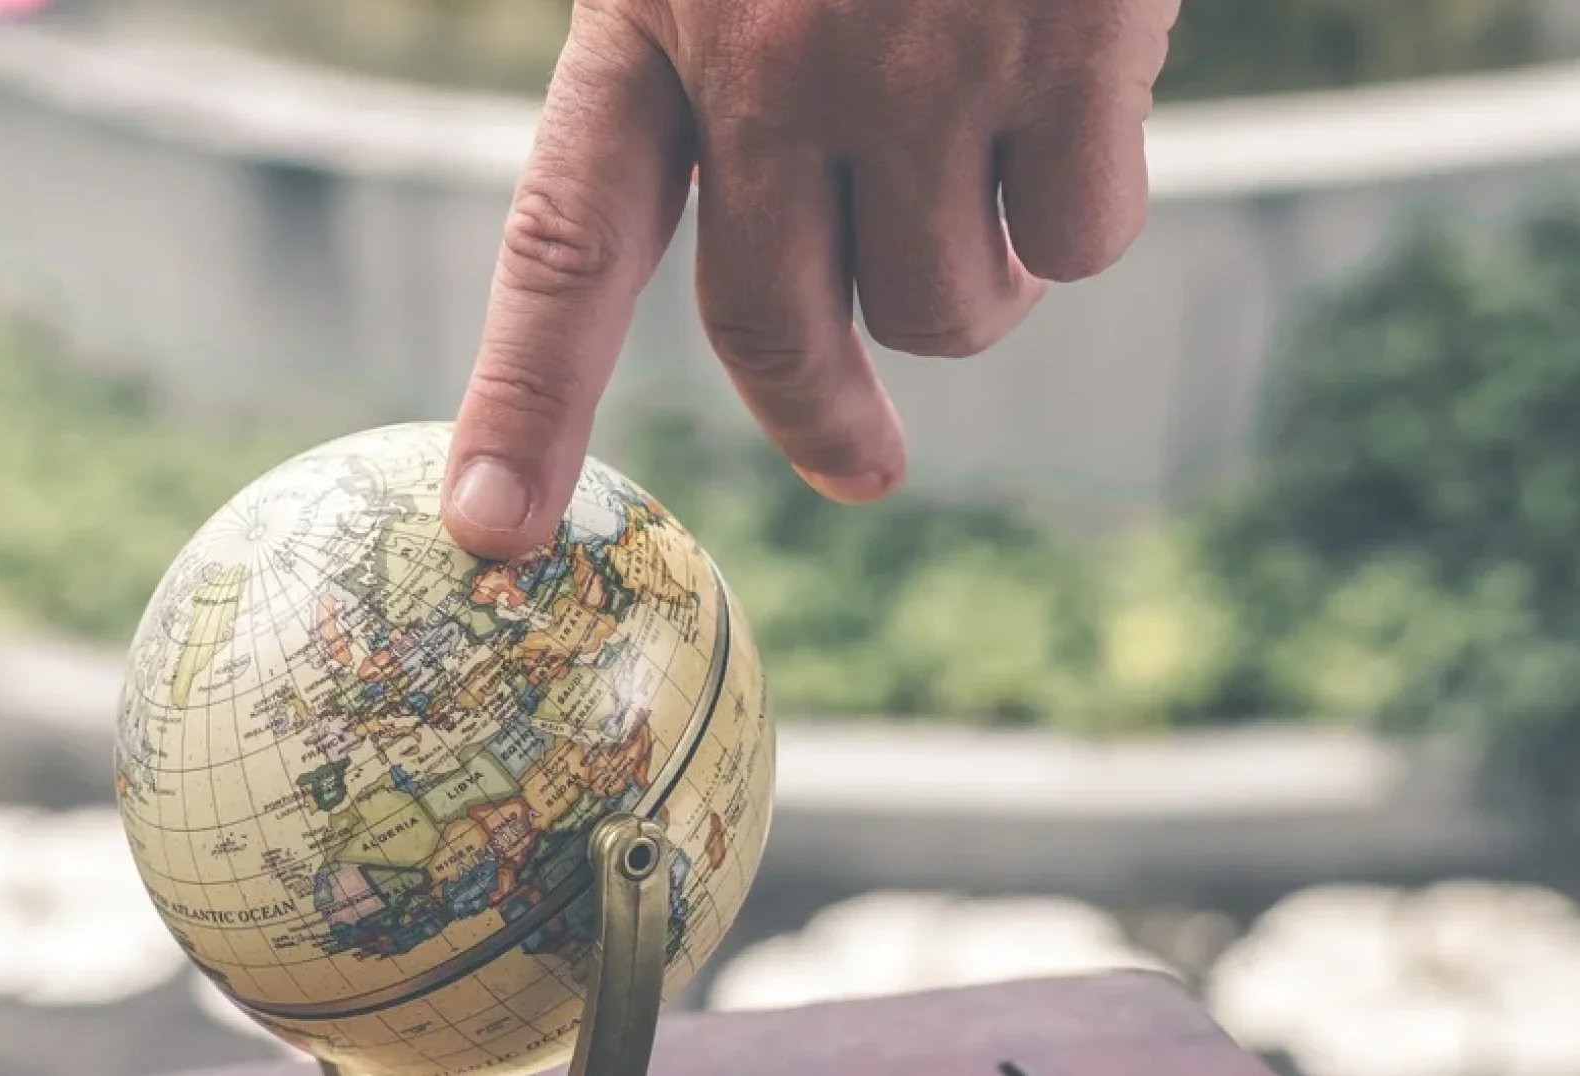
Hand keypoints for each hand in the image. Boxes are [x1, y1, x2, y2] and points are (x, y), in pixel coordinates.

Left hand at [438, 0, 1178, 557]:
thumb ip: (716, 52)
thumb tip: (790, 272)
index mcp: (655, 3)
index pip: (566, 235)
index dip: (525, 393)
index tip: (493, 531)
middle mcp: (772, 56)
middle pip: (772, 326)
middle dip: (820, 413)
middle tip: (860, 462)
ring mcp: (924, 63)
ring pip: (945, 305)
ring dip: (978, 274)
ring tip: (992, 145)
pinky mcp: (1072, 55)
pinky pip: (1080, 237)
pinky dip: (1087, 202)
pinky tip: (1086, 89)